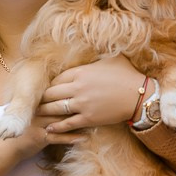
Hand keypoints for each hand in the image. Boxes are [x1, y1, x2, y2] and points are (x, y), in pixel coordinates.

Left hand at [38, 55, 152, 132]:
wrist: (140, 95)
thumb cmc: (127, 74)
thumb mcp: (111, 58)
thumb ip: (96, 56)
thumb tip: (94, 47)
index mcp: (81, 72)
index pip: (57, 79)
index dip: (51, 84)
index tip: (47, 88)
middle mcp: (78, 88)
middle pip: (52, 93)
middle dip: (43, 97)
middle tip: (36, 101)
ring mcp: (82, 104)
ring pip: (55, 108)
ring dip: (45, 111)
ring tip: (38, 113)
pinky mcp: (88, 118)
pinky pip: (67, 123)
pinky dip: (56, 126)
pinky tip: (48, 127)